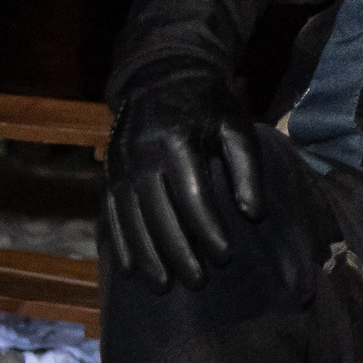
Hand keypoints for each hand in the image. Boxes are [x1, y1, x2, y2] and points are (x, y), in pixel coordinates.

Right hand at [101, 66, 265, 291]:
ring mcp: (119, 164)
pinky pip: (112, 214)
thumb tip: (254, 215)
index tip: (225, 257)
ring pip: (131, 219)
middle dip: (178, 251)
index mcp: (175, 140)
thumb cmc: (207, 106)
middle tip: (198, 282)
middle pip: (158, 213)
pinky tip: (133, 269)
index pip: (192, 195)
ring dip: (148, 256)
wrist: (160, 76)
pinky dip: (122, 243)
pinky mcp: (108, 172)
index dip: (208, 229)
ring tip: (165, 285)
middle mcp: (141, 154)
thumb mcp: (236, 127)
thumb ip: (247, 169)